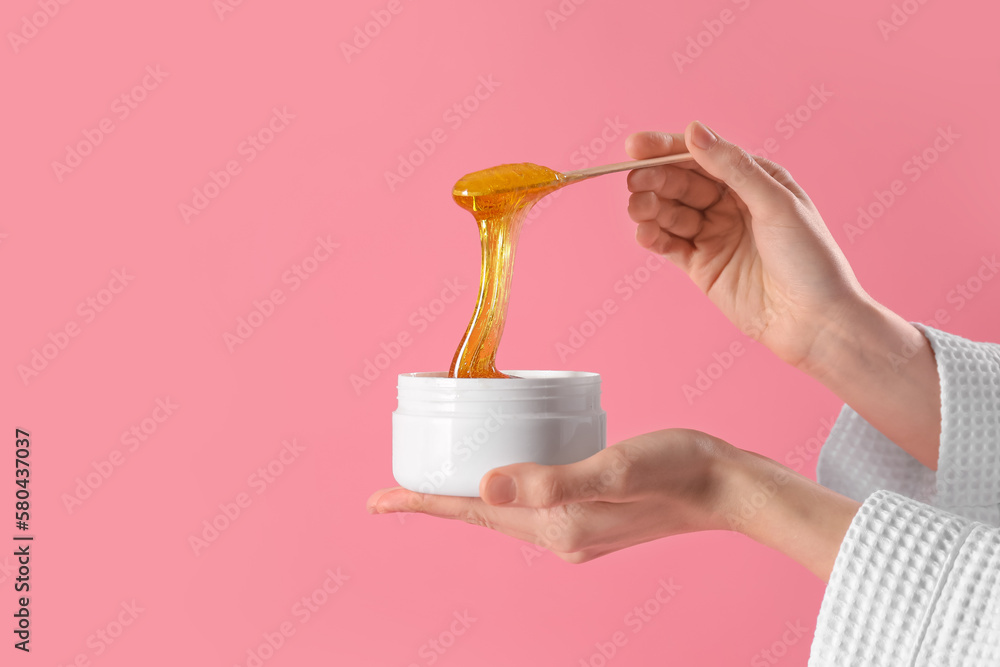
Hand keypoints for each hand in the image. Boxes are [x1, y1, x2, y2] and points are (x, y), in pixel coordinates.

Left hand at [367, 428, 858, 578]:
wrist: (730, 488)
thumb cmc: (678, 469)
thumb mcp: (612, 468)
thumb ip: (550, 480)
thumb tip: (483, 484)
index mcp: (555, 526)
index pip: (473, 514)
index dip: (424, 504)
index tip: (377, 501)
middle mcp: (559, 534)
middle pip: (482, 515)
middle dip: (438, 500)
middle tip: (396, 484)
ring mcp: (575, 527)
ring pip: (506, 508)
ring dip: (470, 493)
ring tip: (440, 473)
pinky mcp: (591, 512)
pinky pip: (532, 499)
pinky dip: (506, 485)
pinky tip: (504, 466)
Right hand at [625, 122, 941, 467]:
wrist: (814, 322)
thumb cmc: (809, 259)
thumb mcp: (775, 204)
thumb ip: (732, 167)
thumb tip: (693, 130)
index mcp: (754, 178)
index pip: (702, 155)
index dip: (666, 149)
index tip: (634, 146)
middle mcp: (731, 203)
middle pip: (681, 182)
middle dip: (654, 179)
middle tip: (635, 181)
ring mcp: (714, 234)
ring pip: (670, 212)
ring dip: (650, 207)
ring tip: (637, 208)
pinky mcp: (701, 266)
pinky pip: (669, 244)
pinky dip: (653, 236)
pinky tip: (642, 232)